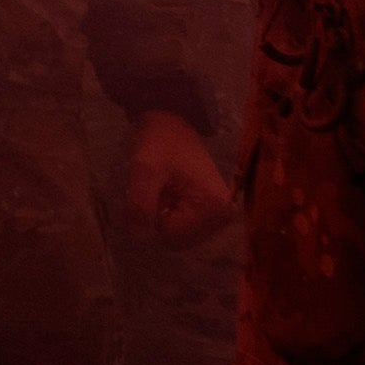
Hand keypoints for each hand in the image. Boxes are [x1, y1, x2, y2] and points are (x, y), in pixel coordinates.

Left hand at [129, 107, 234, 251]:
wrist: (171, 124)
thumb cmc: (159, 144)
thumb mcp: (144, 171)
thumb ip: (141, 205)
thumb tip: (140, 238)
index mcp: (213, 207)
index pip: (173, 237)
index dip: (154, 219)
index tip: (154, 193)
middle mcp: (224, 214)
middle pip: (180, 240)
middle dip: (162, 219)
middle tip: (160, 191)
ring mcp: (221, 214)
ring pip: (182, 236)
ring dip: (167, 217)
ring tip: (167, 191)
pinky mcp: (215, 210)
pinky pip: (187, 227)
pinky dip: (174, 215)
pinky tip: (173, 195)